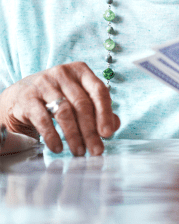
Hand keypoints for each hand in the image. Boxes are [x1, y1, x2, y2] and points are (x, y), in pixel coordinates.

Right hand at [0, 62, 119, 155]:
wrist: (19, 97)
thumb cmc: (56, 98)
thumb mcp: (78, 99)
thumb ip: (98, 110)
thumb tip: (114, 126)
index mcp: (80, 71)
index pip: (98, 90)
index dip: (105, 112)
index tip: (108, 133)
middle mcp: (63, 73)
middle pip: (82, 104)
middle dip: (91, 131)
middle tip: (96, 151)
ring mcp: (44, 83)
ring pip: (64, 111)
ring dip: (74, 135)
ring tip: (79, 152)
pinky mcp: (28, 97)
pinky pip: (43, 118)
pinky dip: (52, 136)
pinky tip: (58, 148)